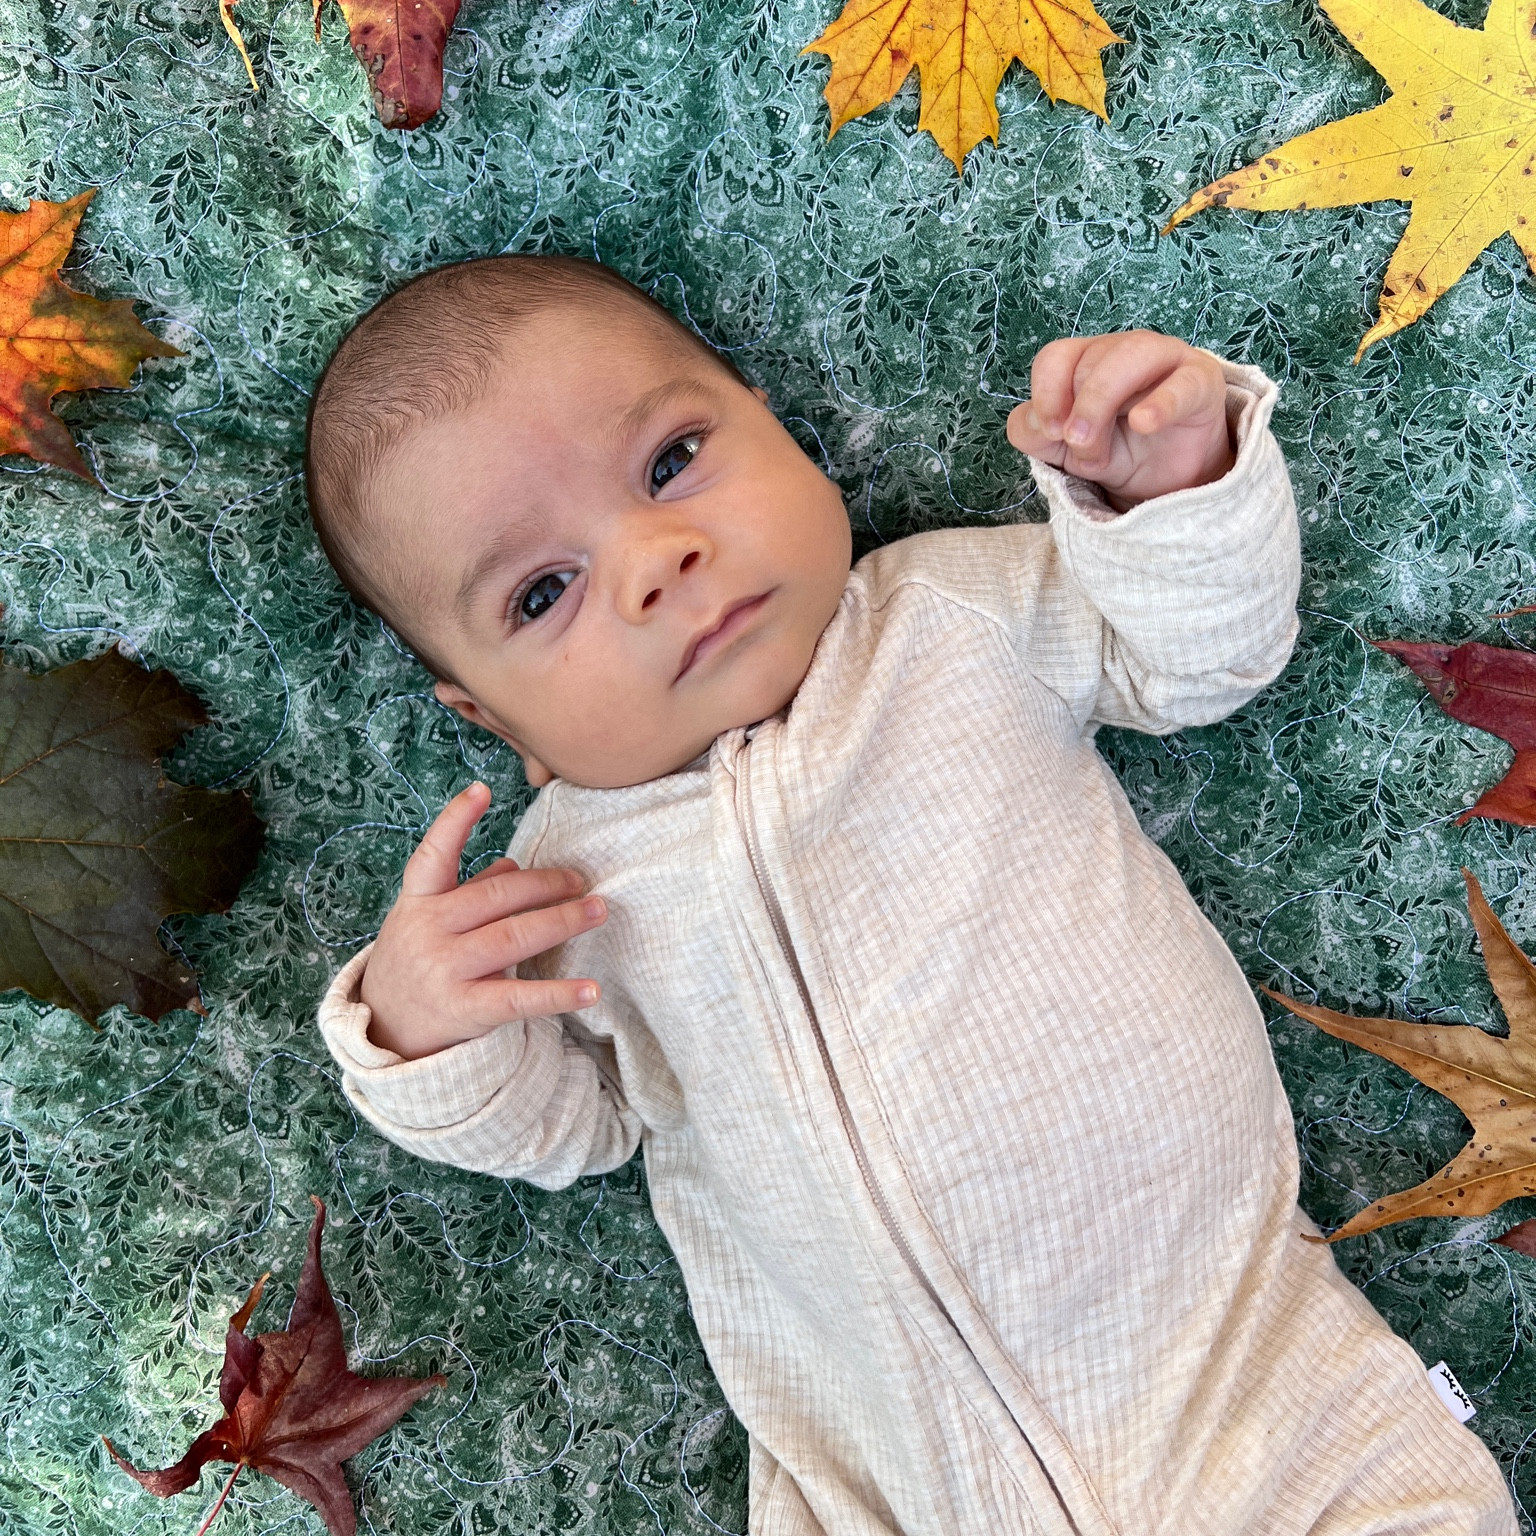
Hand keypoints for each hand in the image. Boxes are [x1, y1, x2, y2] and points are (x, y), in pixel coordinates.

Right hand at [360, 781, 606, 1059]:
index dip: (454, 821)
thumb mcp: (427, 920)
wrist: (385, 1030)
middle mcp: (427, 930)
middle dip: (545, 885)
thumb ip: (467, 891)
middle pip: (496, 897)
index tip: (480, 791)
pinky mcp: (464, 1009)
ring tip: (597, 911)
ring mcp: (444, 970)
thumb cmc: (416, 961)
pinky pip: (518, 999)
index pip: (433, 856)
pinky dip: (558, 994)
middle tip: (583, 881)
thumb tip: (511, 864)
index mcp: (417, 902)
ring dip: (562, 921)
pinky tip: (590, 989)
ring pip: (513, 938)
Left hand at [1006, 330, 1234, 510]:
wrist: (1170, 479)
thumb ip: (1033, 434)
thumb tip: (1032, 422)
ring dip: (1101, 405)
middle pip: (1088, 364)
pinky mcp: (1201, 381)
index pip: (1056, 356)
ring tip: (1096, 450)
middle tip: (1085, 453)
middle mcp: (1124, 350)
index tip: (1051, 432)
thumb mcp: (1064, 450)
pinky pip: (1182, 383)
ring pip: (1128, 359)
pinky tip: (1143, 424)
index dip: (1046, 394)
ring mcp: (1165, 359)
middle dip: (1079, 417)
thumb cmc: (1118, 450)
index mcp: (1088, 359)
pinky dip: (1160, 403)